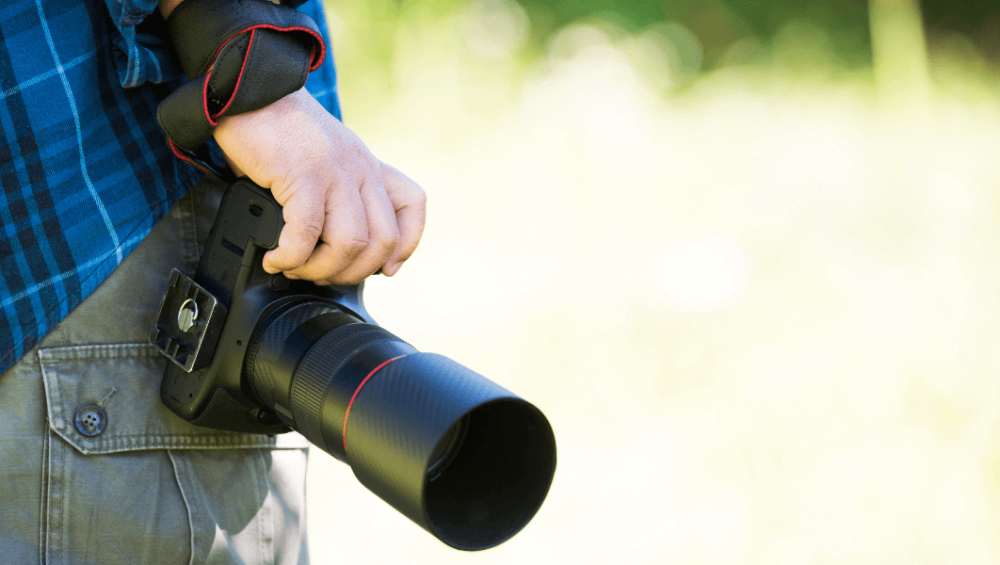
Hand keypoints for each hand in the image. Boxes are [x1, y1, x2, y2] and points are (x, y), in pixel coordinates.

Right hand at [212, 87, 425, 284]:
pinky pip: (306, 234)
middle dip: (353, 272)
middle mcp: (359, 169)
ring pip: (350, 244)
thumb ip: (337, 193)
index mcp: (368, 166)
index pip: (413, 203)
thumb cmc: (278, 131)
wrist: (249, 93)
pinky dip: (290, 258)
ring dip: (320, 269)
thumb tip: (329, 246)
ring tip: (294, 268)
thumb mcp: (325, 158)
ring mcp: (335, 172)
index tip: (385, 267)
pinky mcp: (303, 175)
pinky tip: (275, 258)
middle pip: (383, 240)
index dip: (407, 244)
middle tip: (321, 274)